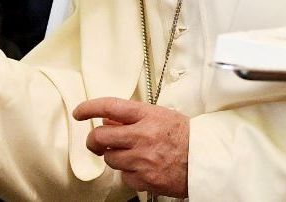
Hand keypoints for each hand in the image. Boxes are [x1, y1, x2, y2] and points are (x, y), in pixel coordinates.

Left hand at [73, 97, 188, 197]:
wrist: (206, 159)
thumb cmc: (184, 135)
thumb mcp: (158, 115)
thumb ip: (131, 117)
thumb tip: (106, 119)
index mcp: (146, 115)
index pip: (109, 106)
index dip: (89, 108)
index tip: (79, 112)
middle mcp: (142, 136)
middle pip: (100, 137)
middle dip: (93, 140)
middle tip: (96, 142)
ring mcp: (143, 159)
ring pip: (110, 159)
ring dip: (114, 156)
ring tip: (129, 154)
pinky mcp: (146, 179)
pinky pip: (124, 177)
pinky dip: (128, 173)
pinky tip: (140, 167)